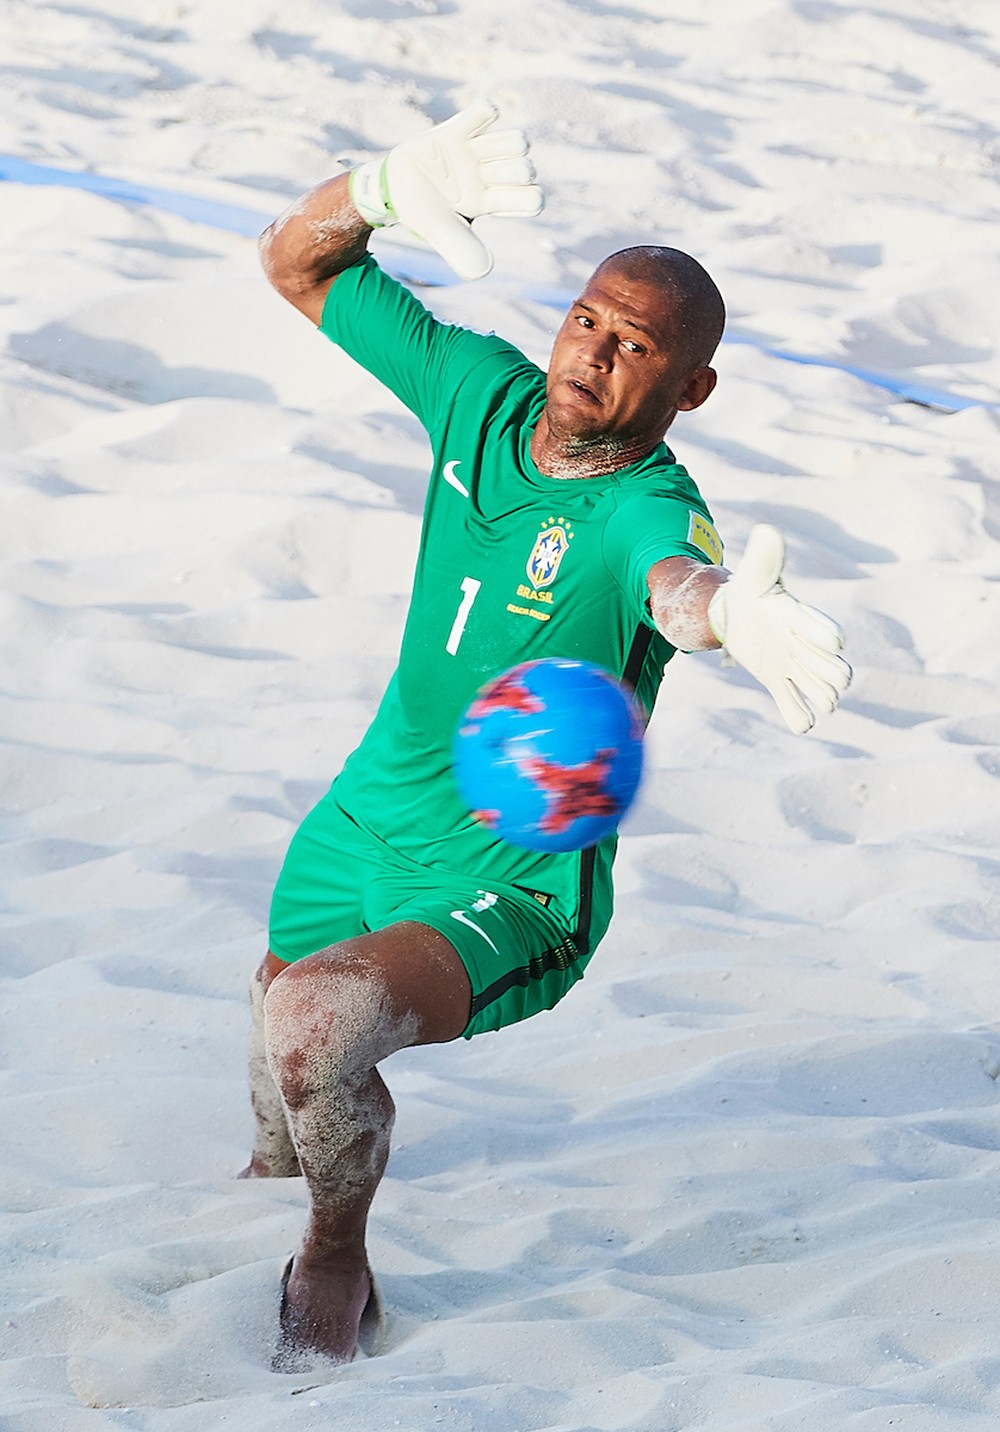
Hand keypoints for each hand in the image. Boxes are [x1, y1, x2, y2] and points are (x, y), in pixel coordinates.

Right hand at [349, 101, 542, 280]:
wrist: (392, 189)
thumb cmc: (421, 214)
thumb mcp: (440, 234)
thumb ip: (462, 251)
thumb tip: (486, 269)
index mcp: (490, 201)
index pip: (530, 199)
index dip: (531, 198)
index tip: (510, 201)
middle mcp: (489, 176)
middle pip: (526, 168)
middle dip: (517, 171)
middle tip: (489, 176)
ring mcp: (476, 152)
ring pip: (515, 141)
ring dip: (508, 144)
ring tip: (481, 151)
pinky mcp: (458, 131)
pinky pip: (484, 113)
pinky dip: (487, 111)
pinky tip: (480, 119)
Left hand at [707, 524, 851, 733]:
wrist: (735, 612)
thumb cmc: (750, 590)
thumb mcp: (754, 574)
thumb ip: (765, 557)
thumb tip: (768, 530)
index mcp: (799, 618)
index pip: (821, 629)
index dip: (827, 636)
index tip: (835, 642)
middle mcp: (803, 645)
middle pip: (830, 667)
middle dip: (833, 676)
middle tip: (831, 685)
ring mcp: (792, 665)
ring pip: (818, 689)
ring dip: (822, 698)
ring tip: (822, 705)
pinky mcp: (777, 680)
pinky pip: (792, 704)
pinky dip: (799, 716)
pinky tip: (802, 723)